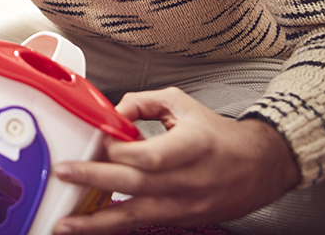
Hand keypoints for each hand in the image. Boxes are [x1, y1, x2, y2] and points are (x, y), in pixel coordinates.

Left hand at [52, 87, 298, 234]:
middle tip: (63, 173)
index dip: (120, 151)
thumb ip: (142, 102)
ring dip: (96, 222)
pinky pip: (142, 224)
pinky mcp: (181, 219)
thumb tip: (110, 113)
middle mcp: (190, 180)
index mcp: (193, 146)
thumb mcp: (182, 104)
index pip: (152, 156)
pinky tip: (88, 227)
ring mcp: (186, 205)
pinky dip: (113, 226)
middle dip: (94, 180)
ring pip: (136, 216)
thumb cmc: (217, 134)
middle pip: (136, 185)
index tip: (97, 142)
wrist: (260, 167)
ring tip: (65, 224)